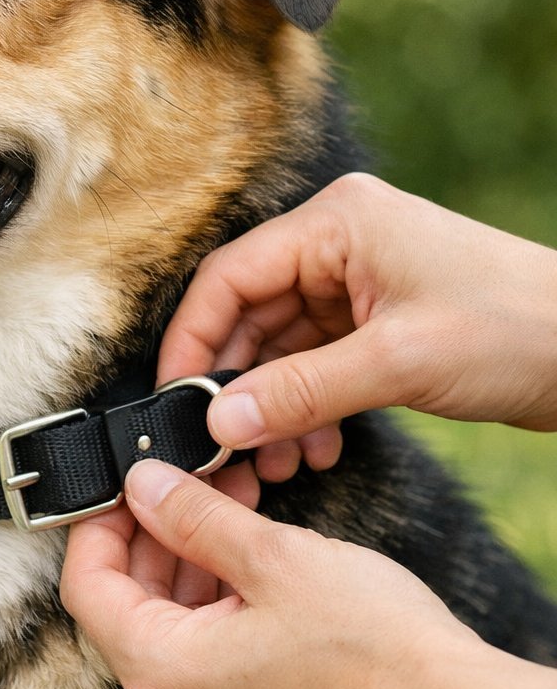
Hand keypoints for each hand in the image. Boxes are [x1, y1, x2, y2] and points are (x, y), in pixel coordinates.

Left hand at [62, 459, 477, 688]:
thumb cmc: (373, 645)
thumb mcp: (272, 556)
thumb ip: (193, 517)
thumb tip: (141, 484)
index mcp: (162, 674)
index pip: (88, 588)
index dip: (100, 524)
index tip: (126, 482)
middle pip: (128, 610)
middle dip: (153, 537)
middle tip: (190, 479)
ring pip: (170, 634)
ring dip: (189, 567)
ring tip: (229, 504)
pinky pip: (206, 663)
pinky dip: (216, 608)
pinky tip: (249, 559)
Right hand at [158, 173, 556, 475]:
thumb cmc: (514, 330)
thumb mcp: (396, 364)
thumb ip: (299, 393)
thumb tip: (220, 422)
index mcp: (338, 223)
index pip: (231, 276)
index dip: (194, 340)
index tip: (175, 401)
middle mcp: (341, 242)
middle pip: (251, 313)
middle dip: (237, 386)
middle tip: (223, 448)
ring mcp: (361, 281)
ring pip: (282, 345)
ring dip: (272, 406)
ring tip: (273, 464)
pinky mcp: (380, 319)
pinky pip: (318, 362)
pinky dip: (309, 406)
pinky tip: (315, 449)